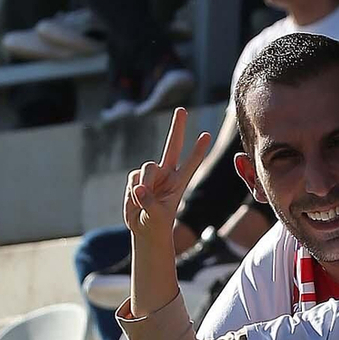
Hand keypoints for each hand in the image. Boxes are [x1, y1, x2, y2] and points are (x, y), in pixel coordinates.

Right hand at [125, 108, 211, 239]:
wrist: (144, 229)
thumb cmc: (157, 224)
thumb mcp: (157, 216)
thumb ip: (149, 202)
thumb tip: (139, 188)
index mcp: (179, 183)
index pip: (191, 163)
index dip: (197, 150)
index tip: (206, 135)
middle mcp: (167, 174)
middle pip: (172, 146)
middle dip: (177, 128)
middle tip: (181, 110)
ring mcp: (152, 175)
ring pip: (146, 169)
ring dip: (143, 185)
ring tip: (143, 202)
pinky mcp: (136, 178)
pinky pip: (133, 179)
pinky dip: (132, 192)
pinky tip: (136, 201)